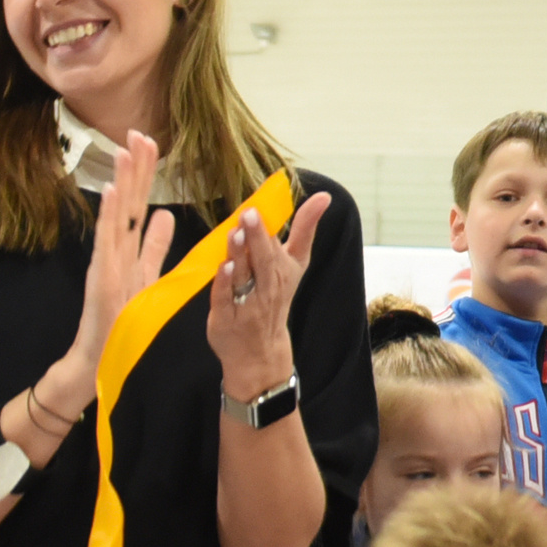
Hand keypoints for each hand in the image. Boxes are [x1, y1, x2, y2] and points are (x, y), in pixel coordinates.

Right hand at [58, 132, 177, 399]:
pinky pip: (108, 242)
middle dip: (135, 167)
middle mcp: (116, 249)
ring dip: (123, 181)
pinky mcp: (103, 276)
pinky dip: (111, 216)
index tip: (150, 143)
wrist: (98, 355)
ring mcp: (108, 260)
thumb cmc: (119, 319)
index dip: (145, 173)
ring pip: (118, 214)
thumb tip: (165, 214)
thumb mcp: (145, 276)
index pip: (140, 202)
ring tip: (125, 150)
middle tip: (138, 132)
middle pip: (129, 201)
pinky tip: (115, 192)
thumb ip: (154, 246)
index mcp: (129, 247)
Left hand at [207, 188, 332, 404]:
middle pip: (263, 259)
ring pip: (243, 276)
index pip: (283, 246)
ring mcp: (247, 303)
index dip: (275, 228)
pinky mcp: (226, 317)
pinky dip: (223, 283)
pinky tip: (222, 266)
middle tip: (249, 214)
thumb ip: (305, 229)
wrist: (260, 350)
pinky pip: (225, 298)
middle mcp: (269, 287)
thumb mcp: (296, 265)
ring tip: (234, 234)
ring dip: (239, 255)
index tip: (270, 208)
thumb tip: (324, 196)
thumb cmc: (275, 298)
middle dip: (257, 237)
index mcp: (285, 271)